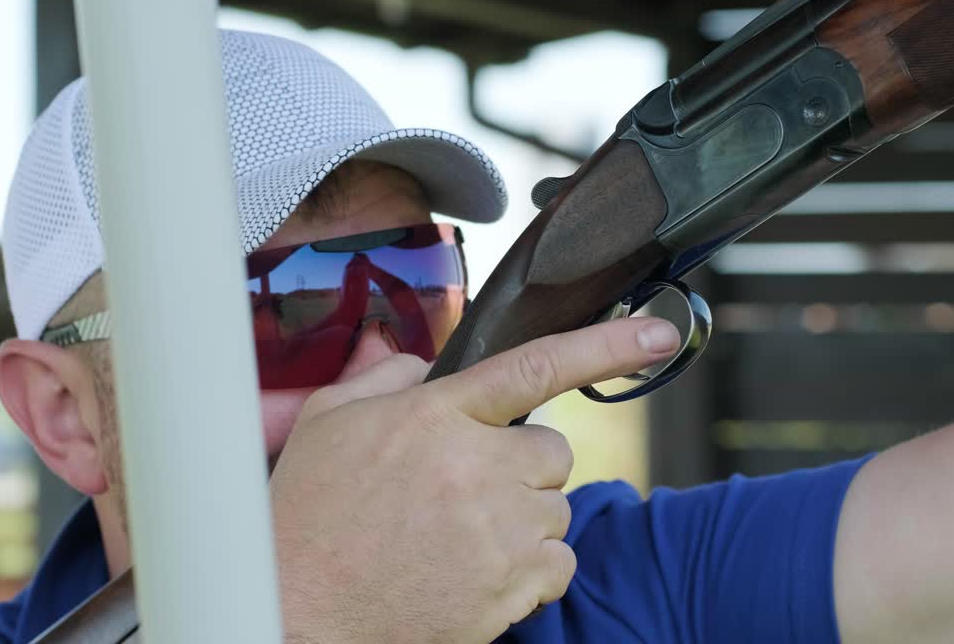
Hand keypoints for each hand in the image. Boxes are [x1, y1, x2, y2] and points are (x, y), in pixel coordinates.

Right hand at [271, 316, 680, 643]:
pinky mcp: (510, 588)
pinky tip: (474, 575)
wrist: (294, 615)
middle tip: (467, 493)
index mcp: (435, 416)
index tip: (660, 338)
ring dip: (521, 522)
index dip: (607, 346)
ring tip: (455, 541)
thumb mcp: (327, 425)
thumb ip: (383, 380)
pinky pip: (558, 566)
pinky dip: (530, 572)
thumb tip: (424, 364)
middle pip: (553, 453)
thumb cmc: (305, 522)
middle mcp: (477, 467)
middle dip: (522, 469)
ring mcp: (499, 531)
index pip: (536, 366)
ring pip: (555, 511)